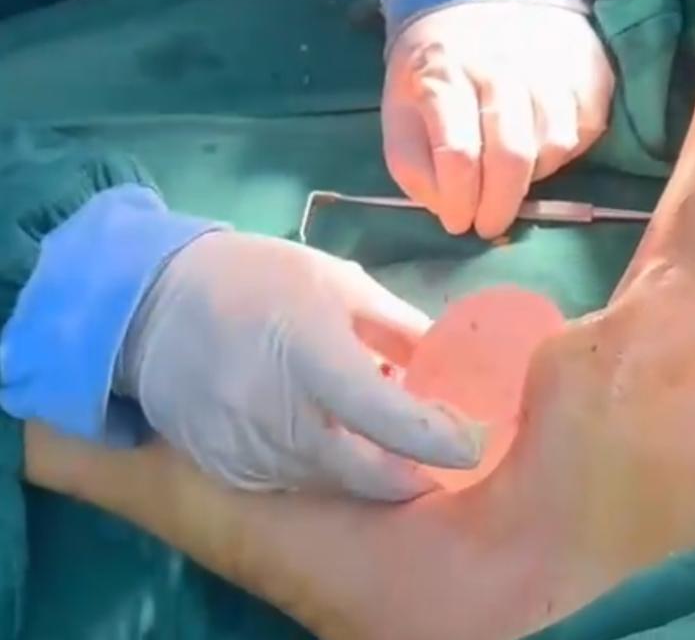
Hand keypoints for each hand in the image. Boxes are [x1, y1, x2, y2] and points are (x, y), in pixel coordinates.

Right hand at [113, 232, 483, 500]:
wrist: (155, 305)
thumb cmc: (260, 280)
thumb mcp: (338, 282)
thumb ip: (395, 324)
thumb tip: (446, 360)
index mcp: (311, 353)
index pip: (386, 417)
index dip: (438, 437)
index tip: (473, 440)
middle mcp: (276, 414)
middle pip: (364, 473)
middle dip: (411, 473)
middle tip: (437, 455)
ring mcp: (245, 450)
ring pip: (330, 481)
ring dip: (366, 466)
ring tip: (378, 429)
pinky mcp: (225, 470)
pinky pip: (292, 481)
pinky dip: (321, 465)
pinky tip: (325, 431)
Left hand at [381, 1, 614, 238]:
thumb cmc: (440, 61)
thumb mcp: (401, 104)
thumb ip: (411, 160)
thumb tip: (444, 206)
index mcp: (444, 73)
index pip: (459, 155)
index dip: (460, 201)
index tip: (457, 223)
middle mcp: (501, 66)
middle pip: (512, 154)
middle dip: (500, 205)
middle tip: (490, 225)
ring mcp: (551, 64)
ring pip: (554, 145)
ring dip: (533, 176)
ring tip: (512, 177)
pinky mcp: (589, 68)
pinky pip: (587, 129)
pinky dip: (566, 151)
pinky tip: (542, 148)